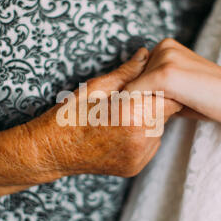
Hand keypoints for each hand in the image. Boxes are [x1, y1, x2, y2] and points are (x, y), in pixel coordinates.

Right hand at [23, 48, 182, 177]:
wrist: (52, 151)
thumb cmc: (69, 115)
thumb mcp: (96, 87)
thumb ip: (127, 72)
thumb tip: (146, 54)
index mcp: (131, 113)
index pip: (168, 94)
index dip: (159, 85)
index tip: (147, 81)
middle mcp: (140, 138)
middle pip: (166, 112)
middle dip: (154, 101)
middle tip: (129, 98)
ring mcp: (139, 156)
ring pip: (159, 128)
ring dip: (148, 119)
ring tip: (121, 116)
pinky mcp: (136, 166)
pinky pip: (150, 144)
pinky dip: (142, 135)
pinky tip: (120, 131)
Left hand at [125, 39, 220, 124]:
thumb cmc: (212, 99)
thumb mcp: (179, 90)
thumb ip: (157, 90)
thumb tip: (132, 101)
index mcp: (166, 47)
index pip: (135, 75)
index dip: (135, 96)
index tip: (137, 112)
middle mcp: (163, 47)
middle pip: (131, 82)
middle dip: (138, 101)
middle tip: (160, 115)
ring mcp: (163, 59)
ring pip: (131, 90)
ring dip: (140, 106)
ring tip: (168, 113)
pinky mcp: (165, 74)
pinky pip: (134, 94)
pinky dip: (135, 109)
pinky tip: (152, 117)